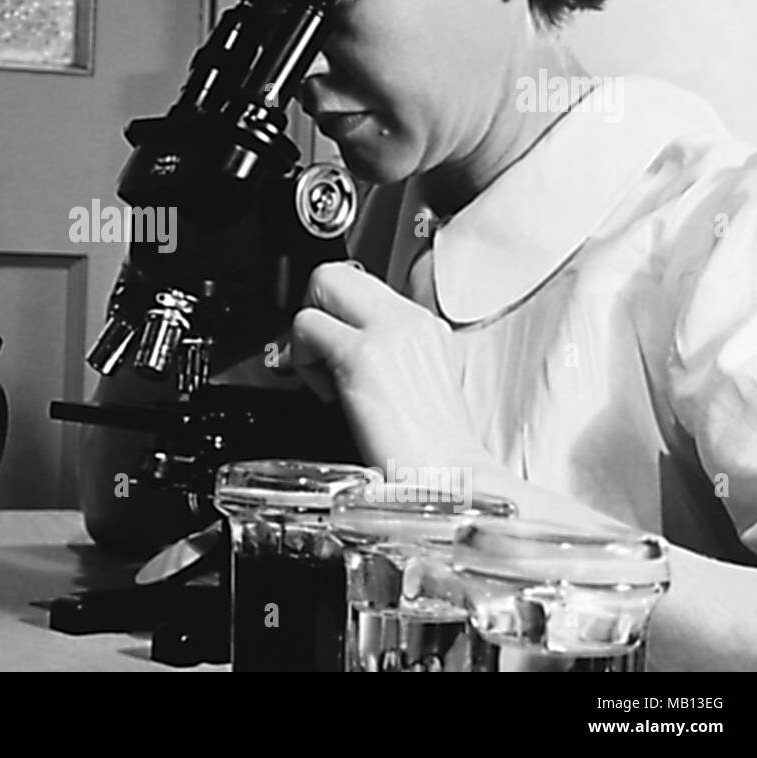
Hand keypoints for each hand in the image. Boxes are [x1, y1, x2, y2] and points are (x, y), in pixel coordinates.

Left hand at [290, 261, 492, 473]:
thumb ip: (380, 355)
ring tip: (332, 381)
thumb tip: (332, 349)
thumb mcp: (413, 386)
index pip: (361, 284)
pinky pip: (306, 325)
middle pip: (336, 271)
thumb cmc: (431, 454)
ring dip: (309, 335)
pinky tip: (331, 396)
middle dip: (316, 310)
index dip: (335, 316)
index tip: (333, 354)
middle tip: (322, 358)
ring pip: (321, 284)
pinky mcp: (363, 355)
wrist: (451, 486)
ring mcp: (389, 331)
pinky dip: (304, 359)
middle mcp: (410, 318)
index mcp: (424, 324)